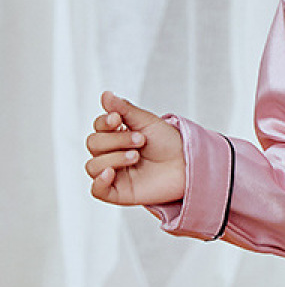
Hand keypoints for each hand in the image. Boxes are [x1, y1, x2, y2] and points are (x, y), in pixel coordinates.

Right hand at [85, 90, 185, 205]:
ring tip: (136, 156)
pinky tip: (110, 173)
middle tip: (140, 140)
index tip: (118, 119)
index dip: (104, 123)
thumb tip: (105, 94)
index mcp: (117, 136)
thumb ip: (125, 109)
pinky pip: (97, 190)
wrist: (189, 164)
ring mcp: (115, 173)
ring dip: (113, 158)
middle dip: (115, 140)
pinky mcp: (119, 192)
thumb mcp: (148, 122)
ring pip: (93, 166)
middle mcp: (112, 154)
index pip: (98, 128)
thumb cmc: (170, 143)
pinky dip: (99, 181)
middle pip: (94, 144)